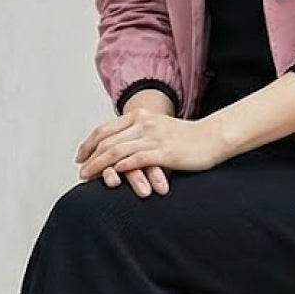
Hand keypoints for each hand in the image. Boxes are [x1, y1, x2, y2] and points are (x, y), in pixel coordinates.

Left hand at [75, 111, 224, 197]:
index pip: (106, 129)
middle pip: (108, 141)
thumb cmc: (188, 138)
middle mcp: (144, 124)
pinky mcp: (164, 152)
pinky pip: (137, 160)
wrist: (213, 137)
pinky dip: (121, 169)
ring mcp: (153, 138)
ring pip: (117, 151)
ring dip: (99, 165)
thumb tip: (124, 149)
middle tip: (81, 170)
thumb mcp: (160, 129)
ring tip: (88, 177)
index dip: (89, 143)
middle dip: (90, 157)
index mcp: (141, 116)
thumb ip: (141, 134)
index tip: (80, 156)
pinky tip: (112, 177)